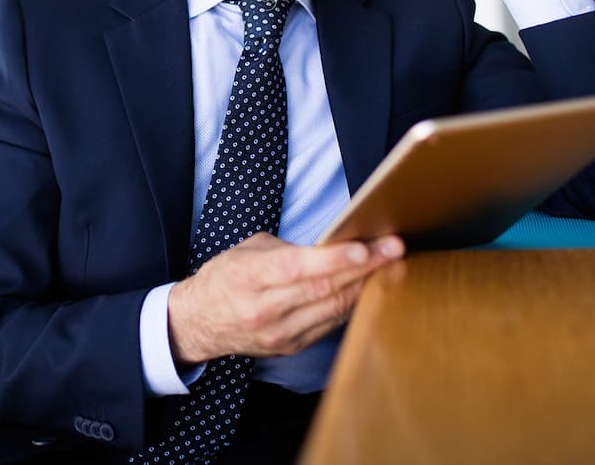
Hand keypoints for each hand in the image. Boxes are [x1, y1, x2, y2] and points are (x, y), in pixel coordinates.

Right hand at [167, 232, 404, 364]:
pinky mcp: (291, 347)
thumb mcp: (247, 251)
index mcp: (249, 276)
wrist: (200, 322)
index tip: (365, 248)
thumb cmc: (225, 277)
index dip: (335, 259)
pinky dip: (350, 302)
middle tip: (394, 249)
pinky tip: (367, 286)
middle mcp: (265, 308)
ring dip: (365, 284)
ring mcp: (280, 332)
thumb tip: (331, 248)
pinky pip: (330, 323)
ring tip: (391, 264)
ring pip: (333, 307)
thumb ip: (288, 250)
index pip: (298, 268)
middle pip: (324, 288)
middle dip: (365, 267)